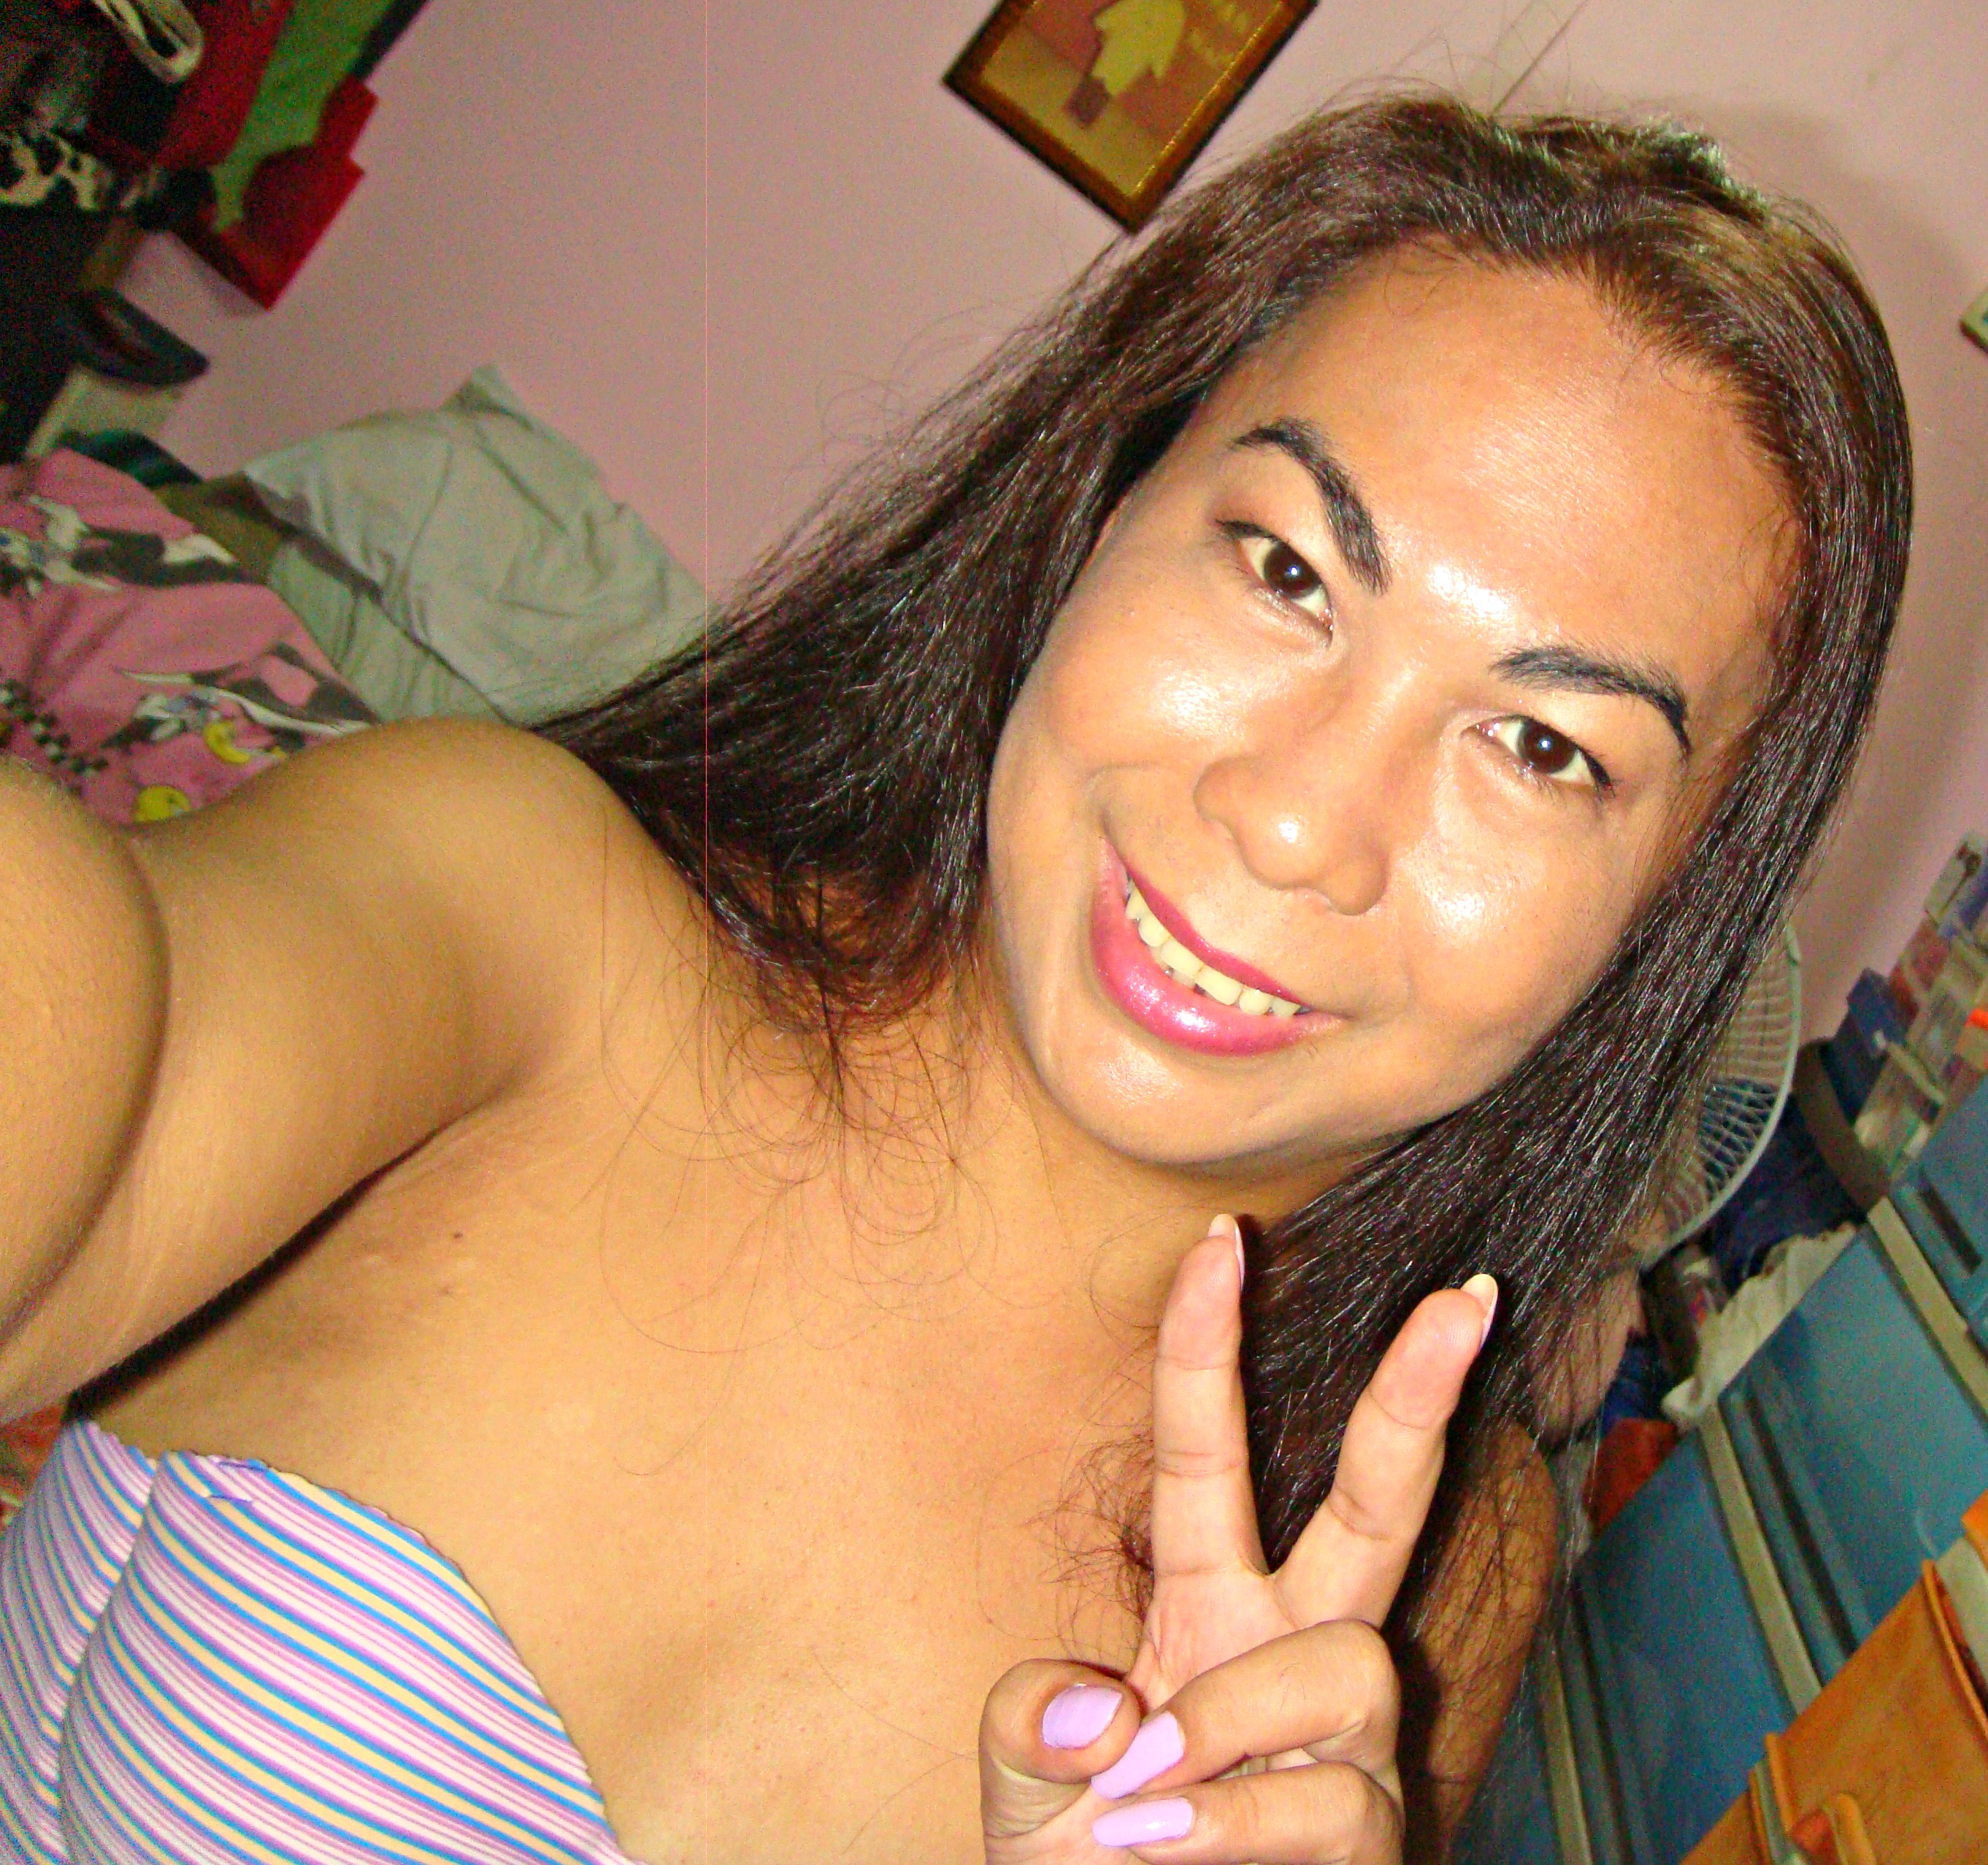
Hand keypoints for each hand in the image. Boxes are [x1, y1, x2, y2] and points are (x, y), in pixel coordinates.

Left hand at [980, 1217, 1495, 1860]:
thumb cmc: (1080, 1860)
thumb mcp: (1024, 1779)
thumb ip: (1033, 1727)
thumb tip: (1109, 1712)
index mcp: (1202, 1606)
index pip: (1206, 1455)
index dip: (1207, 1348)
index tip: (1221, 1238)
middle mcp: (1289, 1648)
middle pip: (1373, 1502)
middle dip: (1414, 1397)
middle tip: (1464, 1294)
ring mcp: (1344, 1739)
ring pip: (1341, 1663)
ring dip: (1229, 1725)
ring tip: (1140, 1808)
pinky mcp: (1374, 1830)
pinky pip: (1326, 1796)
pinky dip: (1230, 1827)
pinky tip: (1176, 1856)